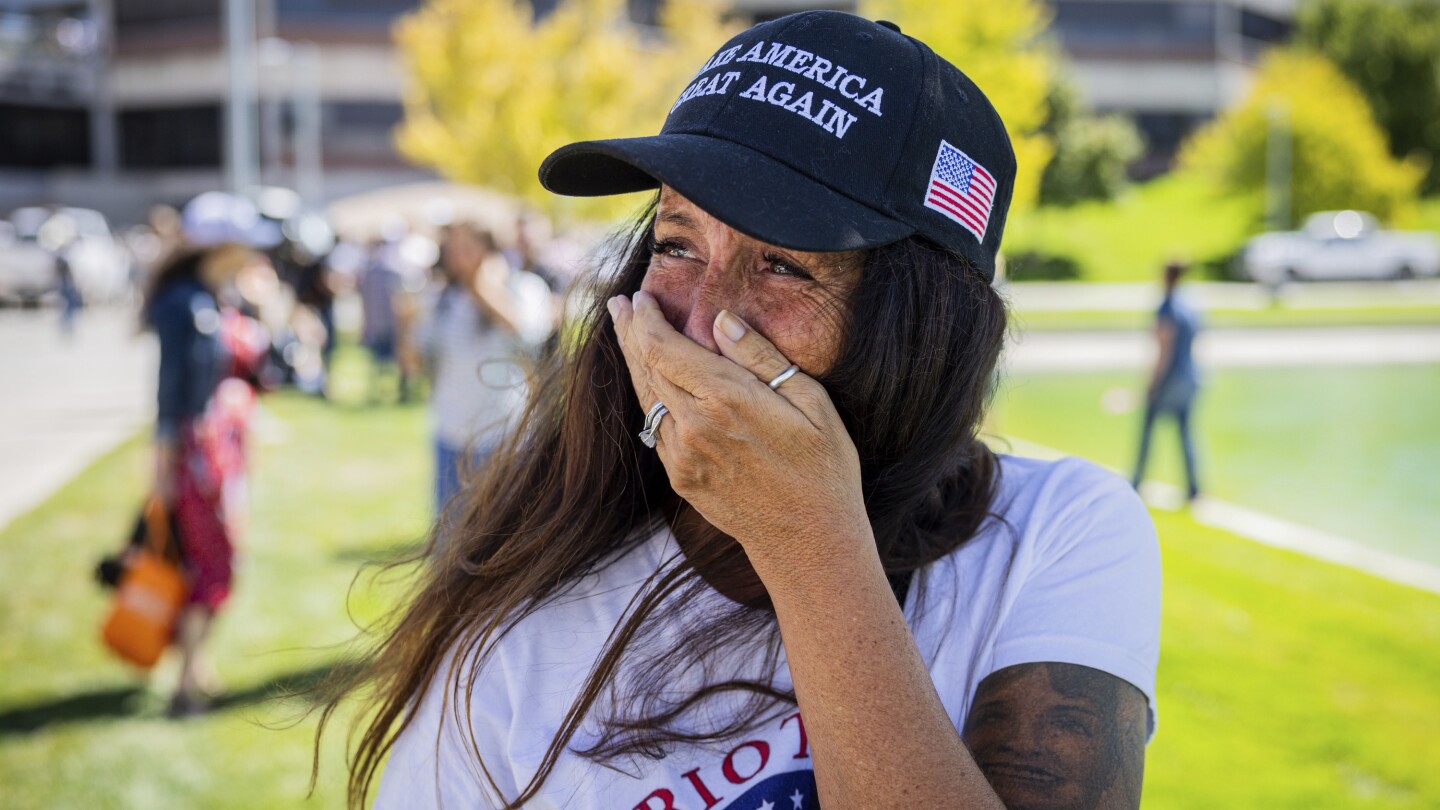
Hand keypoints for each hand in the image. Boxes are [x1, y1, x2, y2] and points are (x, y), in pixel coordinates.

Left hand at [607, 291, 871, 571]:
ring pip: (645, 398)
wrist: (809, 540)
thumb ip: (762, 357)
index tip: (640, 297)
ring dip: (633, 362)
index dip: (646, 319)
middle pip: (646, 368)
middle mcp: (694, 426)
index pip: (664, 348)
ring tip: (626, 332)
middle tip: (620, 304)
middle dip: (630, 332)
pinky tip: (651, 381)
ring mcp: (682, 456)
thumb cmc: (823, 467)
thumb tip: (721, 320)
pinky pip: (654, 428)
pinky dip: (648, 397)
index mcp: (726, 400)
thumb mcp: (812, 401)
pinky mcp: (680, 478)